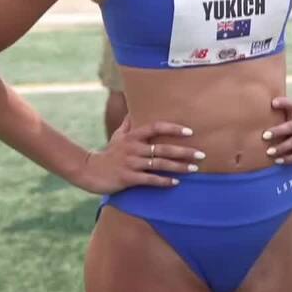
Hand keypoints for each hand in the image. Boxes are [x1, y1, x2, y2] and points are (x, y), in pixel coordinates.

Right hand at [72, 118, 201, 194]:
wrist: (89, 171)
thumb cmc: (108, 153)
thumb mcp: (118, 136)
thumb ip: (129, 123)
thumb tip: (136, 108)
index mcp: (133, 136)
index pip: (155, 127)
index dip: (173, 128)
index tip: (190, 132)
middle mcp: (133, 148)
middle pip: (163, 148)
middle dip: (184, 152)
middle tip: (201, 154)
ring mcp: (131, 163)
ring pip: (159, 164)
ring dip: (178, 167)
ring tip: (194, 169)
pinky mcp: (128, 178)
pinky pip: (149, 179)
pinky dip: (163, 181)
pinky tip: (176, 182)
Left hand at [266, 97, 291, 163]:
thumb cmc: (291, 132)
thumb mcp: (286, 122)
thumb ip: (274, 118)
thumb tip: (252, 115)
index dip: (284, 103)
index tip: (273, 103)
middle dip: (278, 131)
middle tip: (264, 135)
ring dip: (282, 147)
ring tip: (269, 152)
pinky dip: (288, 158)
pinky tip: (277, 161)